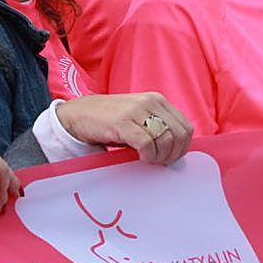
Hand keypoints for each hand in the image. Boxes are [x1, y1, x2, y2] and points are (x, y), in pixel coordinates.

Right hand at [56, 93, 194, 164]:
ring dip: (160, 156)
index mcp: (158, 100)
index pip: (185, 126)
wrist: (77, 114)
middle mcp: (150, 102)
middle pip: (179, 134)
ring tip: (150, 160)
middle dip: (174, 153)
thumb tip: (175, 150)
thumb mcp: (138, 118)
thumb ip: (157, 128)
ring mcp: (136, 111)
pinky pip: (146, 143)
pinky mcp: (122, 122)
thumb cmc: (110, 121)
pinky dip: (148, 155)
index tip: (173, 157)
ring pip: (165, 139)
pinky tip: (141, 157)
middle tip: (162, 162)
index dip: (183, 146)